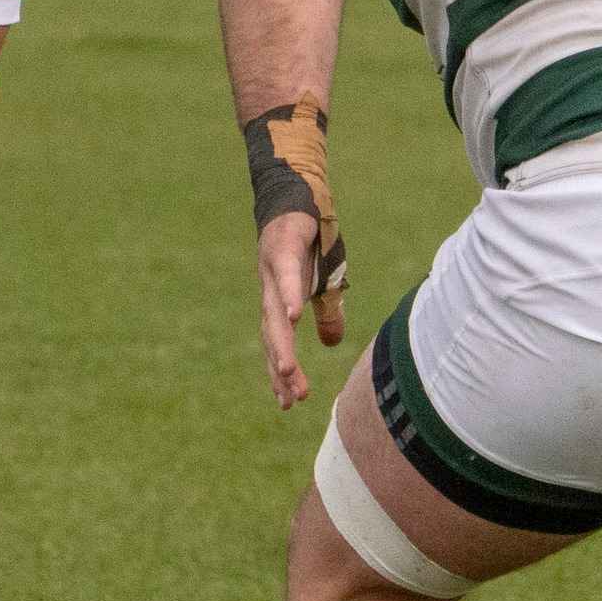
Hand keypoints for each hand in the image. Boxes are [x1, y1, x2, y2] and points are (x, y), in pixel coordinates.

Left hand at [257, 210, 346, 409]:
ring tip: (288, 372)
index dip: (280, 374)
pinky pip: (286, 275)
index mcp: (278, 303)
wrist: (296, 196)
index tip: (287, 404)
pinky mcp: (284, 248)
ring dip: (281, 344)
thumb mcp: (324, 281)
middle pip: (273, 338)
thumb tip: (331, 344)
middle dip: (281, 370)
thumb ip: (326, 312)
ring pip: (275, 314)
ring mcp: (273, 271)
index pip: (277, 346)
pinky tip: (292, 317)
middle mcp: (270, 292)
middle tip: (291, 401)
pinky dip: (288, 295)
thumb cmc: (309, 240)